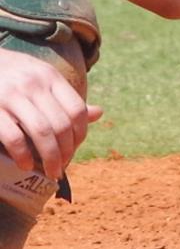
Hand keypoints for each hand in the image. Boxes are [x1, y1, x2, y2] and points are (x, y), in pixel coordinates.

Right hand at [0, 47, 94, 181]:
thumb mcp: (41, 78)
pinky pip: (15, 138)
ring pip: (42, 132)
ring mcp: (12, 97)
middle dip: (66, 152)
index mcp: (50, 77)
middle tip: (62, 168)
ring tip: (50, 171)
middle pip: (62, 124)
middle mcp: (34, 85)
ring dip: (50, 157)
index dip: (80, 134)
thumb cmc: (13, 76)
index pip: (77, 109)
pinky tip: (26, 165)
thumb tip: (98, 113)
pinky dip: (23, 155)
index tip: (74, 150)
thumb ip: (64, 98)